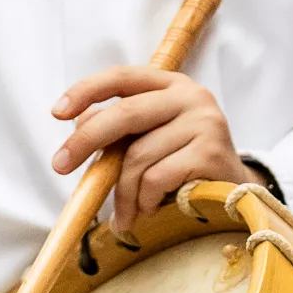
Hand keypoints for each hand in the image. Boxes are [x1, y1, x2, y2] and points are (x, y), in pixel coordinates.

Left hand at [51, 67, 255, 234]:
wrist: (235, 194)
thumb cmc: (184, 166)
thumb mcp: (150, 141)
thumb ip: (119, 131)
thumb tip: (78, 124)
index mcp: (170, 85)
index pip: (121, 77)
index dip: (86, 91)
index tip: (57, 114)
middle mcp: (191, 96)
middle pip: (125, 113)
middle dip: (86, 142)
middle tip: (60, 166)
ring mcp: (204, 122)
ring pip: (138, 156)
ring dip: (122, 193)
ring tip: (124, 215)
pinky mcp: (211, 152)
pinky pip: (156, 178)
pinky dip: (144, 200)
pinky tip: (148, 211)